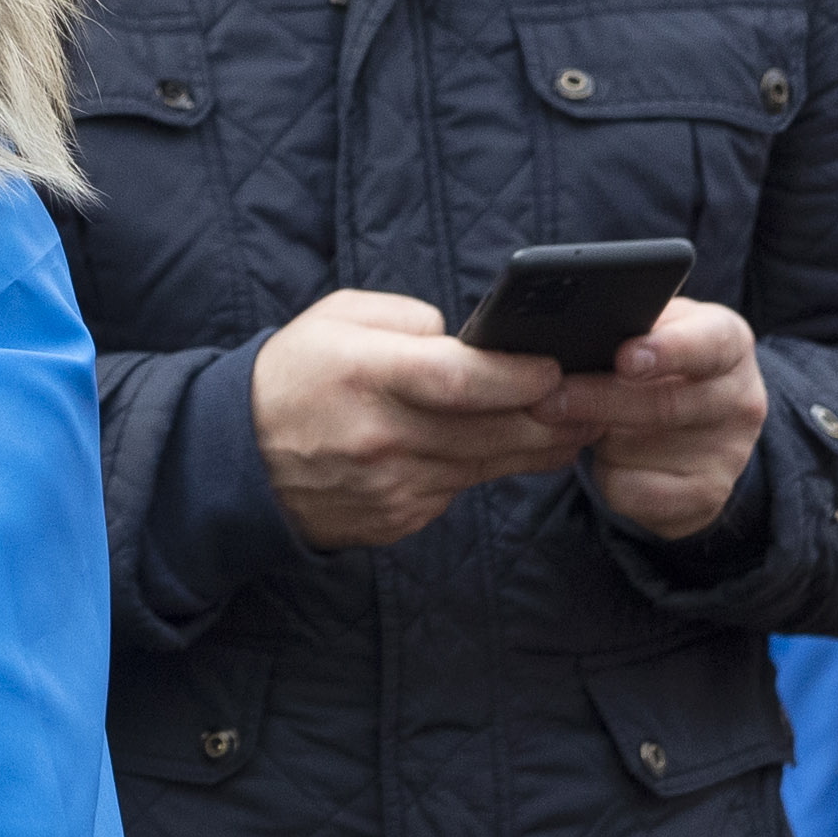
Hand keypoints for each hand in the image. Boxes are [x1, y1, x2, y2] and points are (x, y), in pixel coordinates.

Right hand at [253, 289, 593, 551]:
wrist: (238, 459)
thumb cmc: (296, 375)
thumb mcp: (337, 318)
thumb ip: (409, 319)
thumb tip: (470, 342)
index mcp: (365, 375)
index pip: (459, 381)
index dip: (518, 376)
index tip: (558, 365)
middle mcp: (382, 437)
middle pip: (492, 431)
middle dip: (555, 414)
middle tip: (599, 396)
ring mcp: (392, 486)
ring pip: (490, 466)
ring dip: (541, 444)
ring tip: (579, 419)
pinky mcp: (398, 519)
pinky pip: (461, 490)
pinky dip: (488, 467)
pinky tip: (514, 445)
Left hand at [530, 297, 767, 538]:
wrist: (701, 430)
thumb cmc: (662, 365)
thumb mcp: (656, 330)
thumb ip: (625, 326)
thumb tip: (562, 334)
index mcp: (729, 343)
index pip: (707, 344)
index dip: (666, 351)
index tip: (624, 359)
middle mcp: (740, 398)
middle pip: (663, 404)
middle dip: (597, 400)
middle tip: (546, 399)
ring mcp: (729, 453)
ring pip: (638, 449)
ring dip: (593, 437)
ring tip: (576, 420)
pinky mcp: (706, 496)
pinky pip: (633, 491)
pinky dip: (604, 476)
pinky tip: (603, 457)